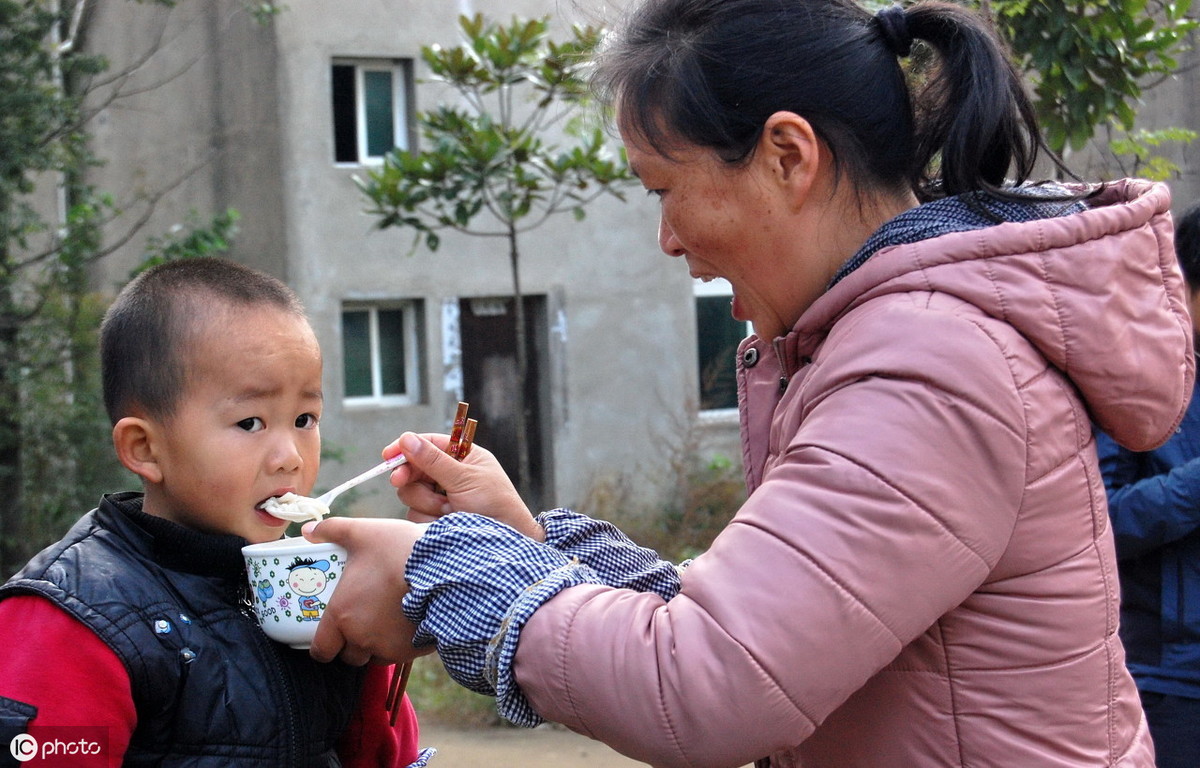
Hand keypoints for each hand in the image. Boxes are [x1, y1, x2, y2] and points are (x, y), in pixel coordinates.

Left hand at [301, 516, 434, 665]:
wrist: (445, 569)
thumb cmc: (399, 551)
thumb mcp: (363, 533)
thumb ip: (332, 529)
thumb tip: (309, 529)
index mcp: (342, 615)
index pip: (322, 649)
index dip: (323, 645)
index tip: (329, 635)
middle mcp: (362, 638)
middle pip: (349, 656)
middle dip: (351, 643)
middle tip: (360, 622)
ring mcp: (389, 647)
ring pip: (375, 656)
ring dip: (376, 645)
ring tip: (385, 622)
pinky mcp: (413, 650)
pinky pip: (400, 654)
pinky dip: (400, 644)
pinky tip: (407, 623)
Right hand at [384, 432, 543, 540]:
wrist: (505, 542)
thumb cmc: (495, 505)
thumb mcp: (464, 479)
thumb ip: (434, 461)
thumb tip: (407, 438)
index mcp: (463, 456)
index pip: (429, 444)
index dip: (406, 447)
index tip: (388, 455)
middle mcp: (450, 475)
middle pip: (413, 468)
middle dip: (409, 477)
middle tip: (398, 481)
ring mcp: (441, 497)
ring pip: (410, 493)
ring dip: (427, 502)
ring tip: (450, 510)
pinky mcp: (435, 518)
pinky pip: (415, 514)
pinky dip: (428, 519)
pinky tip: (447, 523)